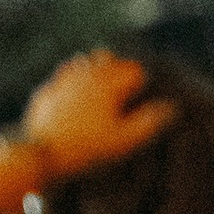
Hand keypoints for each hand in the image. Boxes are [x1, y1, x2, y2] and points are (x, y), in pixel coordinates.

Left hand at [18, 52, 174, 185]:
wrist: (43, 154)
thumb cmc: (89, 148)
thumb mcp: (125, 140)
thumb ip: (149, 122)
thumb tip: (171, 107)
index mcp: (108, 84)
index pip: (133, 70)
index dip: (141, 81)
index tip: (143, 94)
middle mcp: (85, 76)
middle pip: (109, 59)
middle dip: (120, 69)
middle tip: (126, 85)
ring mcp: (63, 81)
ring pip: (85, 62)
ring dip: (97, 68)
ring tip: (104, 80)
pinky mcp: (47, 91)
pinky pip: (63, 75)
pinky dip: (74, 76)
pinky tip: (77, 86)